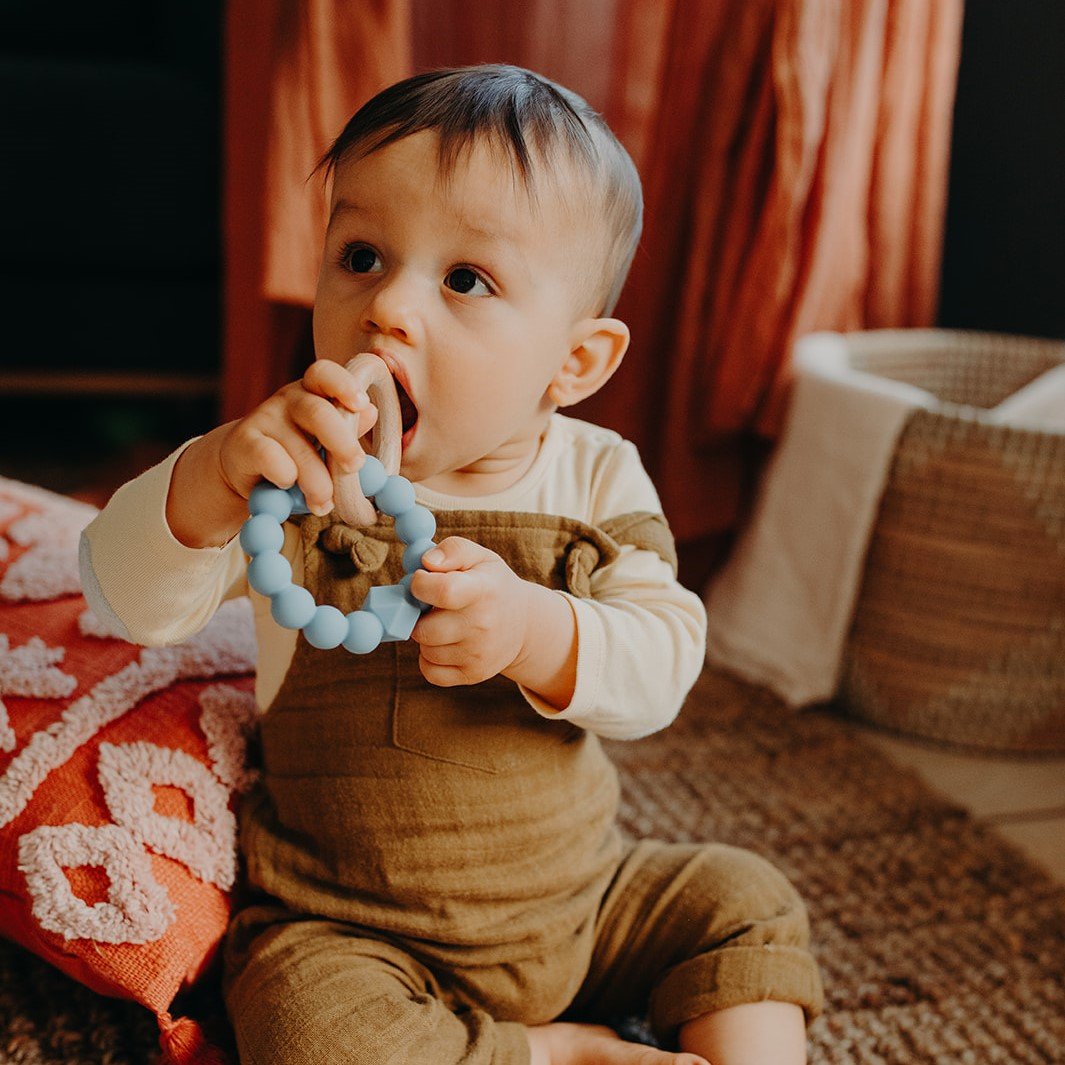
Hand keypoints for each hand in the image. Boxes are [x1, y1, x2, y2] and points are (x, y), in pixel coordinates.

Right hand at [217, 359, 378, 514]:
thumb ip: (348, 428)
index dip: (344, 385)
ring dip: (318, 482)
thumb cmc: (297, 452)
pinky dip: (286, 477)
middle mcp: (289, 399)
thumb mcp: (326, 440)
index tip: (361, 405)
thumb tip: (370, 412)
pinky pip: (270, 459)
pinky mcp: (244, 441)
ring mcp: (264, 417)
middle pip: (318, 413)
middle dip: (343, 444)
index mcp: (314, 392)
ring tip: (323, 504)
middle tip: (354, 468)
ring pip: (300, 448)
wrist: (245, 467)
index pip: (325, 374)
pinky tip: (288, 486)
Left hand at [410, 537, 578, 706]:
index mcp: (484, 590)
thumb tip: (427, 562)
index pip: (443, 591)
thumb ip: (453, 550)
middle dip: (419, 615)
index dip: (420, 585)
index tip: (421, 581)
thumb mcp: (481, 558)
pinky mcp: (473, 674)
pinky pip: (430, 671)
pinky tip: (445, 644)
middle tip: (431, 607)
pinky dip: (430, 659)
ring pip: (425, 650)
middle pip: (425, 629)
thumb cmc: (493, 586)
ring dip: (427, 637)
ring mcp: (479, 654)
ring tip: (445, 624)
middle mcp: (483, 625)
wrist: (525, 624)